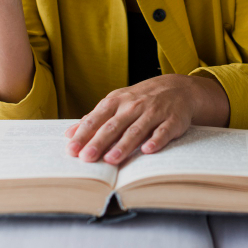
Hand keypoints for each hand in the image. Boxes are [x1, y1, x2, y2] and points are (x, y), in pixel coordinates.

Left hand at [64, 75, 229, 164]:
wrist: (179, 88)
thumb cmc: (142, 99)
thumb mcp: (117, 102)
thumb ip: (95, 118)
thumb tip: (69, 134)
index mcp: (117, 101)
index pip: (97, 118)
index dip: (84, 134)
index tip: (72, 150)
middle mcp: (134, 106)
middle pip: (114, 125)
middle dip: (99, 142)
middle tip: (86, 158)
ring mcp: (154, 112)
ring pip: (137, 129)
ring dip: (124, 145)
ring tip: (111, 160)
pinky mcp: (172, 120)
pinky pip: (163, 131)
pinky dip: (156, 140)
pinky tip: (148, 150)